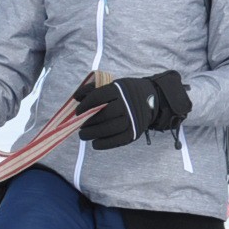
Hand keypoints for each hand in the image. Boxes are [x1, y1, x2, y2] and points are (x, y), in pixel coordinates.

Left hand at [72, 71, 191, 150]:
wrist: (152, 99)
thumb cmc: (125, 93)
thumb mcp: (113, 85)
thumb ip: (94, 90)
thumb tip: (76, 98)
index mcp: (119, 89)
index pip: (98, 97)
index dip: (85, 106)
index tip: (78, 112)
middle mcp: (127, 103)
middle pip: (103, 115)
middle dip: (87, 122)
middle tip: (80, 126)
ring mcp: (132, 119)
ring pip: (109, 128)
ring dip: (92, 134)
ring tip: (83, 135)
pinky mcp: (134, 132)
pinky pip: (117, 140)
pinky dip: (103, 144)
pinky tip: (94, 143)